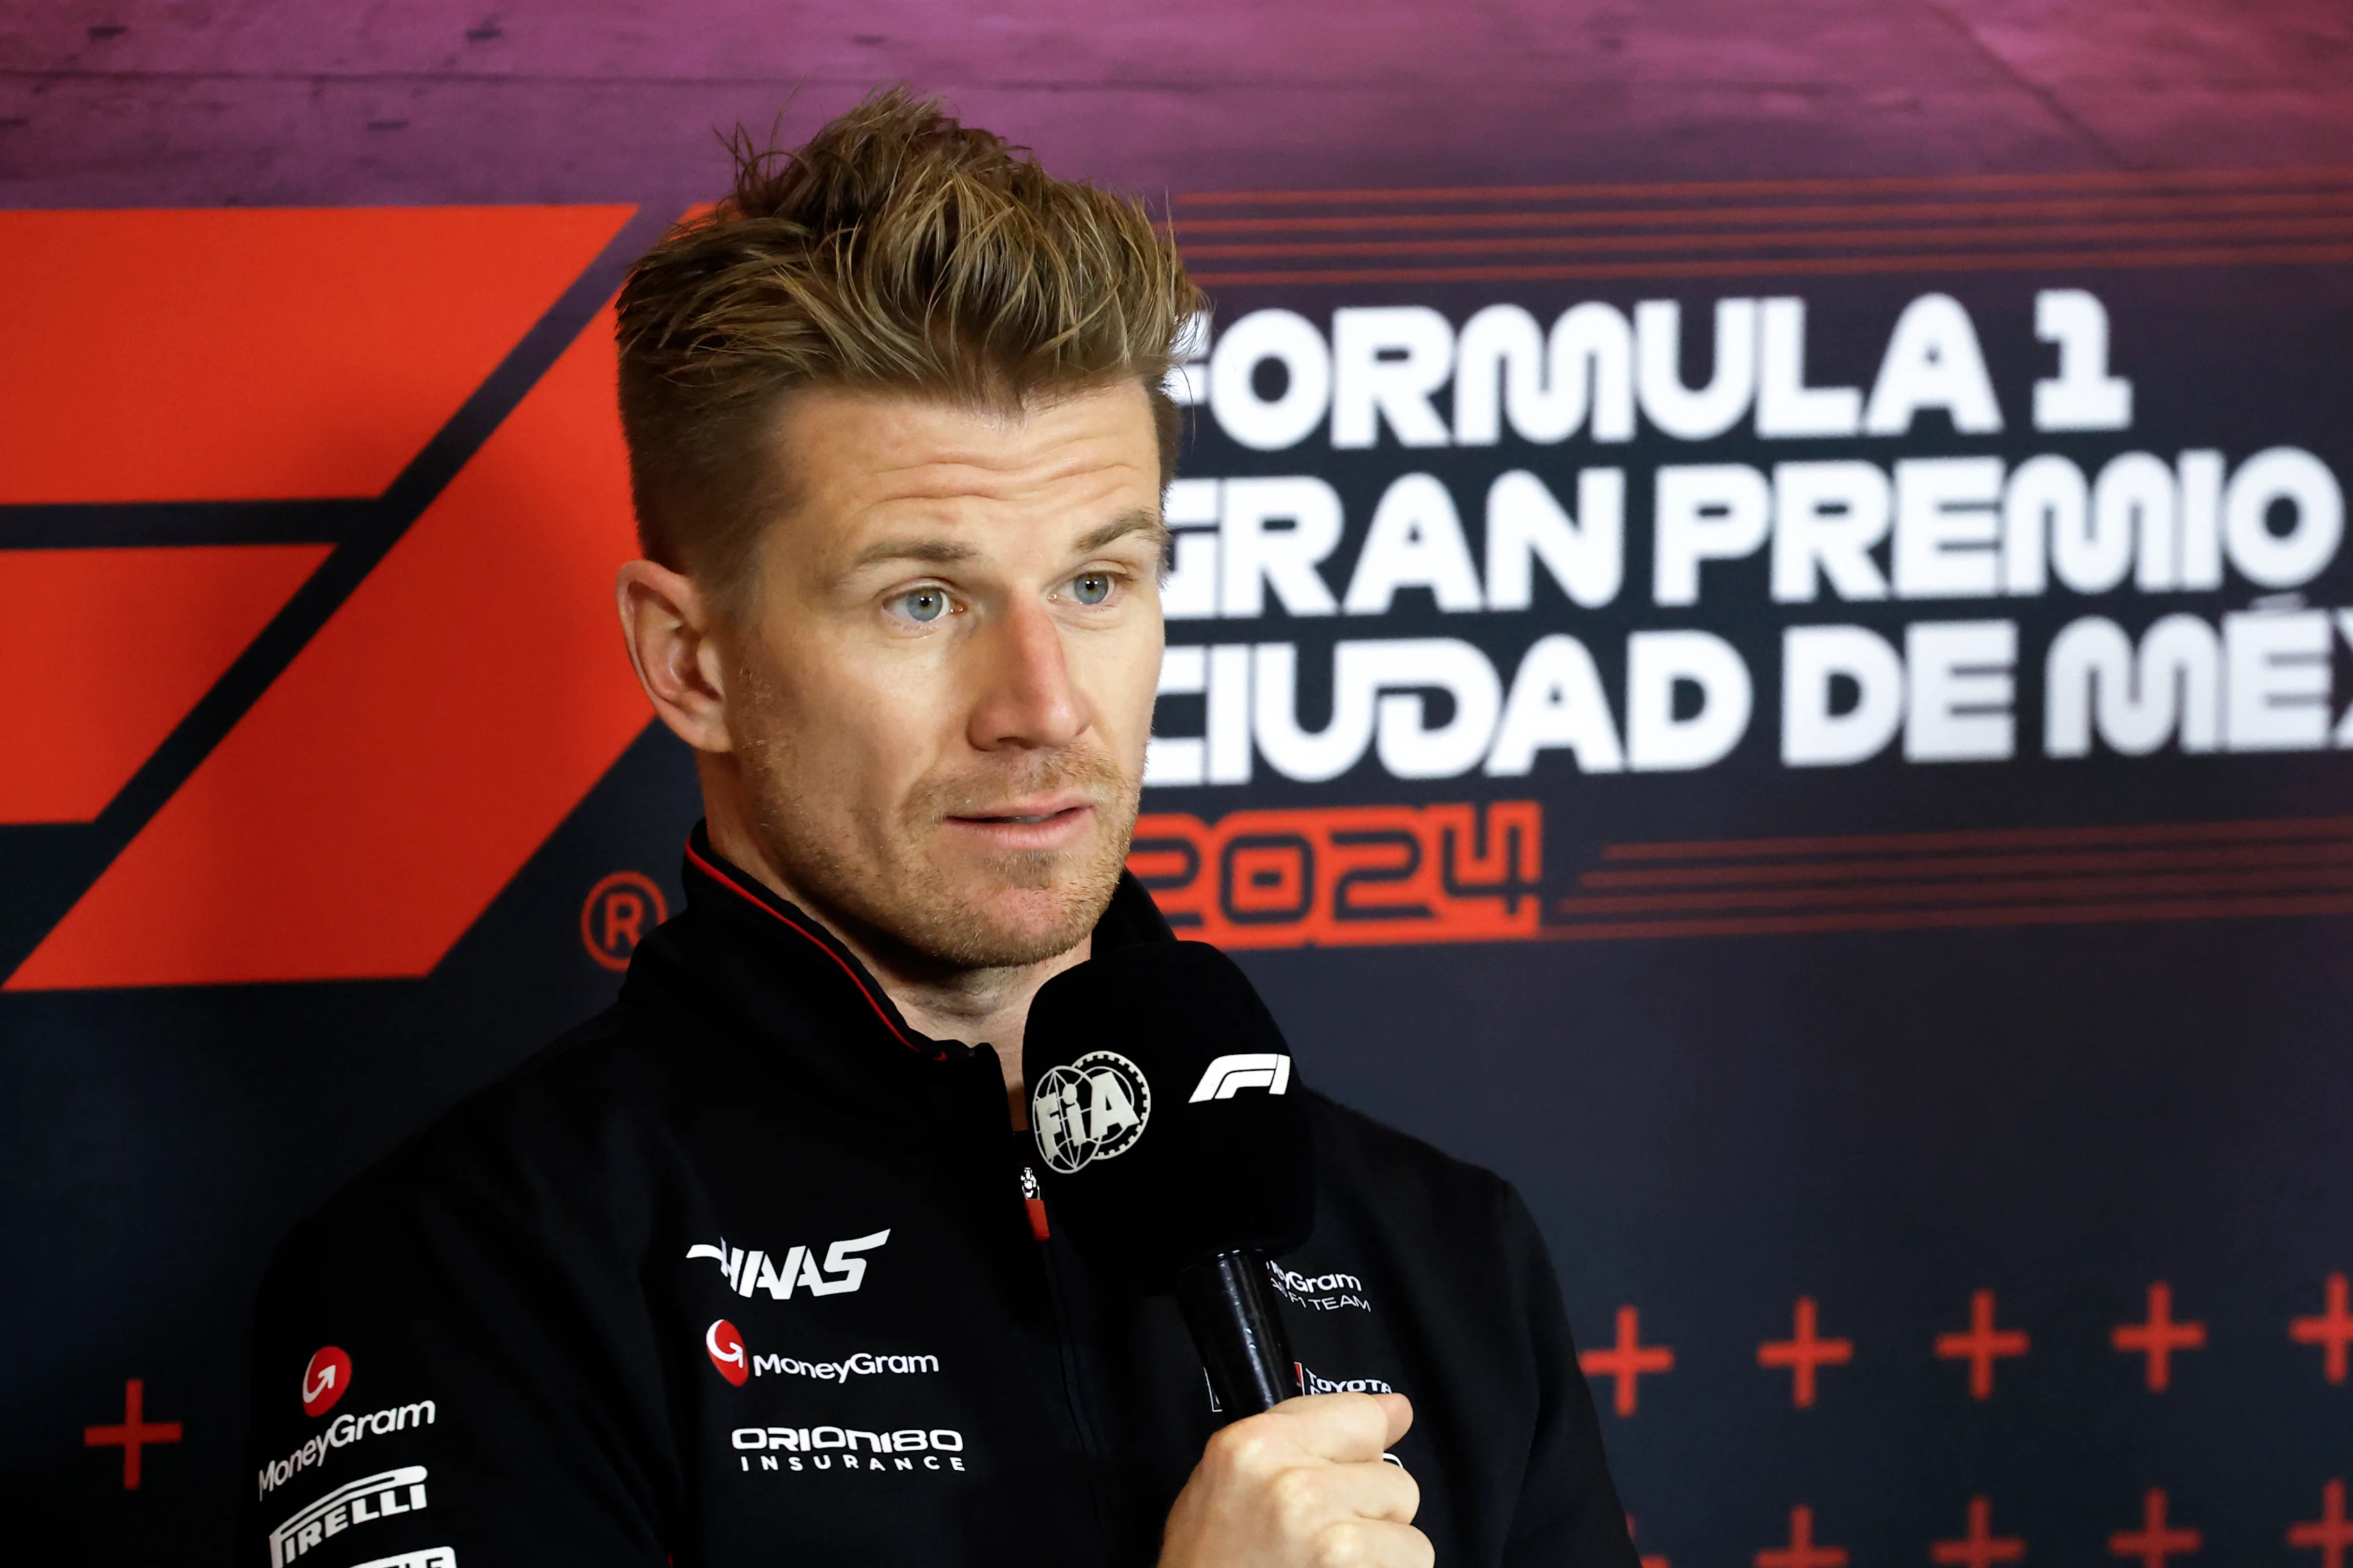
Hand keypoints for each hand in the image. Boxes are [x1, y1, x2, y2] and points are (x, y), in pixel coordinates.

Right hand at [1159, 1392, 1429, 1567]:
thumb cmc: (1210, 1561)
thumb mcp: (1231, 1477)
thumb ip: (1309, 1433)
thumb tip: (1396, 1410)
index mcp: (1255, 1445)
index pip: (1363, 1416)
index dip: (1362, 1451)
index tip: (1350, 1474)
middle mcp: (1291, 1484)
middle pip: (1393, 1479)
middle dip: (1369, 1511)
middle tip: (1319, 1538)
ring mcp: (1325, 1535)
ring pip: (1408, 1526)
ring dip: (1381, 1551)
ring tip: (1330, 1564)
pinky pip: (1412, 1561)